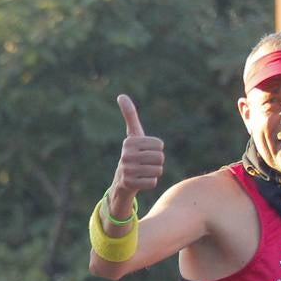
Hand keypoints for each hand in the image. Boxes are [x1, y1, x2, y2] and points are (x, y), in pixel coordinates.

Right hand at [109, 94, 164, 210]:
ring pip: (158, 170)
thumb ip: (130, 115)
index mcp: (129, 142)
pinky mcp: (129, 184)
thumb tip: (121, 95)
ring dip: (154, 173)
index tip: (145, 152)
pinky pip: (153, 182)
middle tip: (144, 164)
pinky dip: (150, 183)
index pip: (159, 145)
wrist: (121, 181)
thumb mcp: (132, 135)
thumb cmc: (132, 154)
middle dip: (156, 162)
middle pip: (160, 158)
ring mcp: (126, 171)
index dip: (156, 150)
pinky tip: (140, 181)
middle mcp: (125, 155)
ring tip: (143, 172)